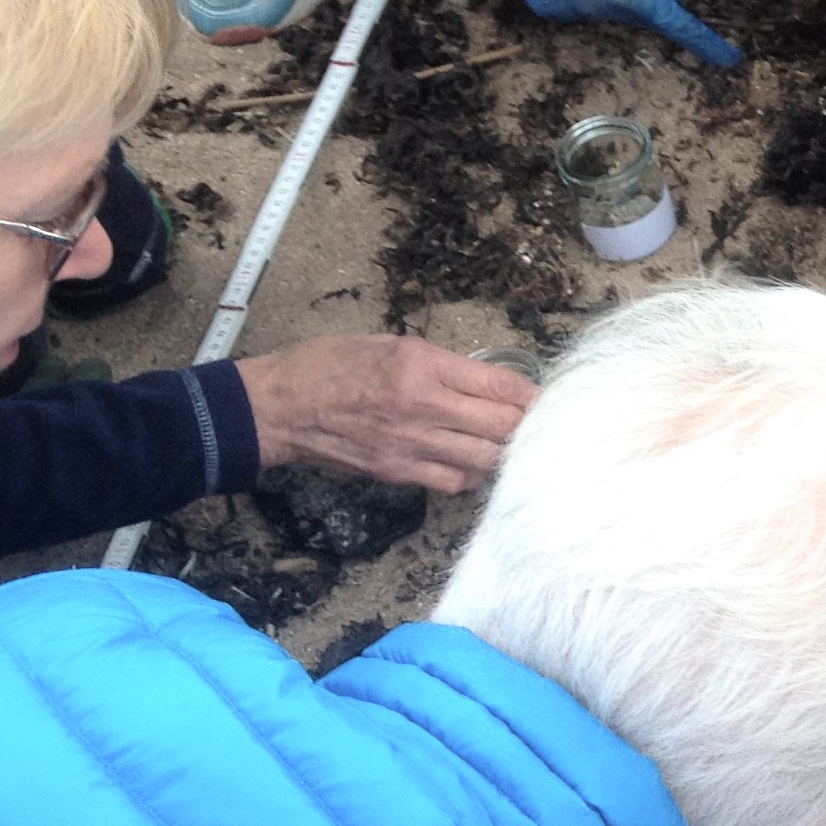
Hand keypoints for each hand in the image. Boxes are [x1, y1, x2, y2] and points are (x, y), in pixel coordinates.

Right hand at [236, 334, 533, 491]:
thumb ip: (441, 364)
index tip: (544, 398)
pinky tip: (470, 462)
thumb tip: (484, 382)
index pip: (500, 385)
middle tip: (536, 424)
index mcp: (423, 365)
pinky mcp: (398, 472)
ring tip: (507, 444)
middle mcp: (424, 406)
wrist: (281, 406)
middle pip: (503, 428)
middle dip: (526, 426)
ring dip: (503, 453)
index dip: (532, 395)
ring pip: (485, 460)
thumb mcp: (391, 344)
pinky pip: (453, 482)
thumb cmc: (330, 364)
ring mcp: (412, 444)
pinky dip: (471, 474)